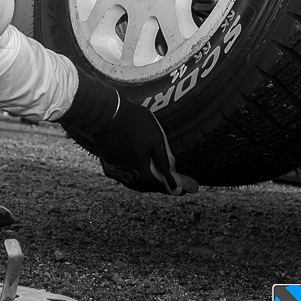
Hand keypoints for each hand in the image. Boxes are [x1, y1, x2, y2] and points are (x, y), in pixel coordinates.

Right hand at [66, 98, 198, 195]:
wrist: (106, 113)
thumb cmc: (135, 124)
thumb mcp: (156, 142)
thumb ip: (166, 165)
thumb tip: (177, 187)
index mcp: (143, 174)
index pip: (165, 186)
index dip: (180, 186)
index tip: (194, 187)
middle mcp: (129, 178)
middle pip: (151, 186)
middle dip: (166, 184)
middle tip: (180, 182)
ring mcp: (117, 172)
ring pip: (138, 182)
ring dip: (150, 180)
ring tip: (162, 176)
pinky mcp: (108, 165)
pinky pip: (126, 175)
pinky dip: (137, 174)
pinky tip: (142, 169)